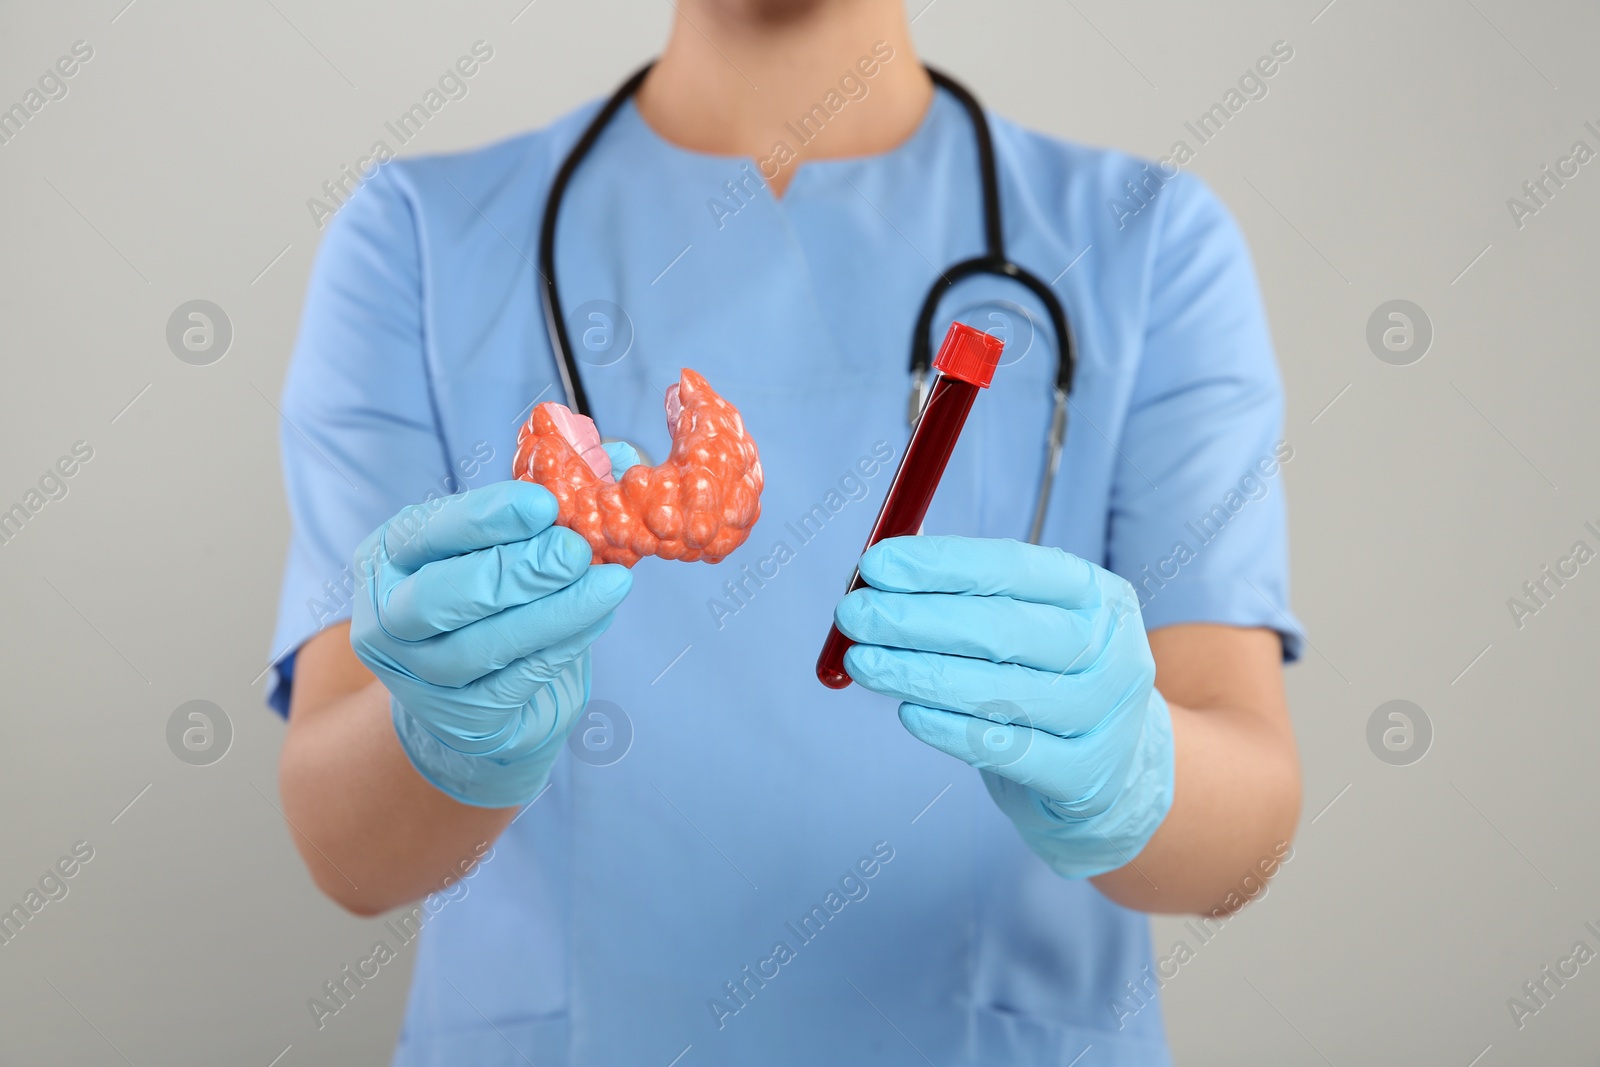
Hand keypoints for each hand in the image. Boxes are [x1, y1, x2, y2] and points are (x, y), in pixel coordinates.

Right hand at [349, 442, 638, 808]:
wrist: (473, 689)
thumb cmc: (492, 592)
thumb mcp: (506, 538)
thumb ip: (551, 493)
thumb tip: (614, 454)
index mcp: (390, 554)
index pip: (430, 531)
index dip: (488, 516)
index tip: (546, 503)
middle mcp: (389, 617)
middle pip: (446, 595)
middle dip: (519, 570)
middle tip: (579, 550)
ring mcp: (420, 675)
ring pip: (483, 645)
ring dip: (555, 611)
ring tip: (610, 584)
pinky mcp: (464, 718)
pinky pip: (517, 680)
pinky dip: (563, 645)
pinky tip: (599, 617)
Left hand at [834, 535, 1174, 877]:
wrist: (1116, 765)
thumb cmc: (1047, 674)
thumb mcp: (1026, 619)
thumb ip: (960, 593)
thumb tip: (876, 573)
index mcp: (1097, 594)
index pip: (1014, 568)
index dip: (940, 564)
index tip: (875, 565)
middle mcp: (1112, 650)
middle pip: (1002, 630)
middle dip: (914, 620)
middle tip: (853, 614)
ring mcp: (1104, 717)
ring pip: (996, 693)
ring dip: (916, 674)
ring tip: (861, 662)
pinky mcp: (1086, 776)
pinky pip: (1002, 749)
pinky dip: (948, 728)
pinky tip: (908, 712)